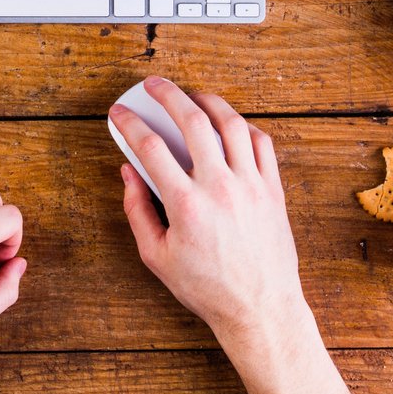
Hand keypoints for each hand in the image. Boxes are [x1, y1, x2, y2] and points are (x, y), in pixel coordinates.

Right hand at [112, 77, 305, 341]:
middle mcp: (220, 188)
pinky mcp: (273, 189)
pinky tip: (229, 124)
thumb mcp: (156, 256)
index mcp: (186, 206)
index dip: (130, 123)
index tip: (120, 113)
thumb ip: (137, 211)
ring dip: (208, 102)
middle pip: (192, 121)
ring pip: (231, 124)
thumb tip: (129, 174)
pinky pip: (261, 143)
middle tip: (154, 85)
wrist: (259, 307)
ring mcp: (251, 186)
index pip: (151, 147)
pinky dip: (243, 126)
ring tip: (193, 96)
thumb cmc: (207, 287)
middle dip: (168, 95)